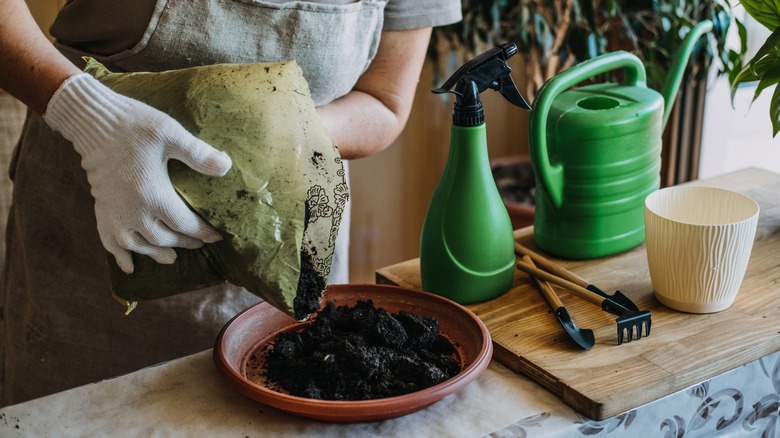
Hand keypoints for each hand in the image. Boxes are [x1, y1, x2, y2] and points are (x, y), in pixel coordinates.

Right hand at [44, 73, 231, 273]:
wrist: (94, 123)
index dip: (204, 233)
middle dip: (184, 242)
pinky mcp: (101, 210)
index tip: (218, 236)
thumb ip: (199, 154)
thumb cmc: (135, 127)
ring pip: (139, 245)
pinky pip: (109, 242)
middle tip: (199, 243)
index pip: (185, 225)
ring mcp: (115, 214)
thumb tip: (227, 166)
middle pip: (164, 239)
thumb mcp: (171, 134)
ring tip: (172, 259)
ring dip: (156, 254)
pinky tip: (129, 267)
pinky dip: (120, 256)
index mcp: (154, 196)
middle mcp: (133, 212)